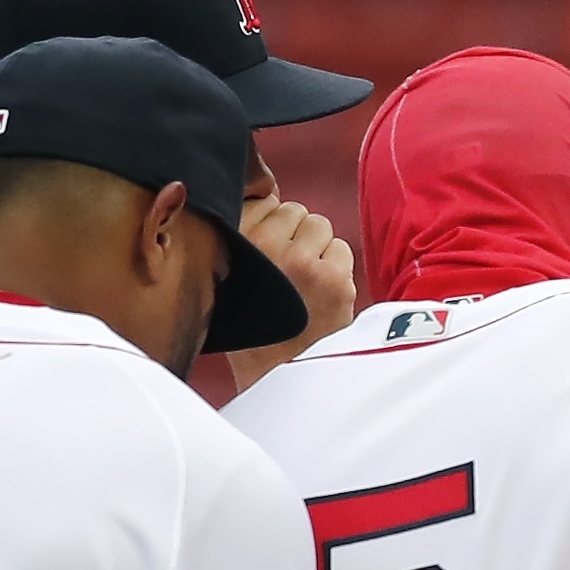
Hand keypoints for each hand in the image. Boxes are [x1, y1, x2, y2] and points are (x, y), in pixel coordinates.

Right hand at [224, 193, 358, 389]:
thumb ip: (243, 235)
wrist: (274, 375)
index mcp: (233, 243)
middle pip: (295, 211)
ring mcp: (302, 262)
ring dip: (318, 249)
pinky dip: (337, 268)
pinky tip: (322, 293)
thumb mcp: (227, 276)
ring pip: (321, 227)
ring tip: (306, 281)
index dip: (271, 222)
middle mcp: (264, 248)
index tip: (269, 248)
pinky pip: (342, 250)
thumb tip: (268, 194)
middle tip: (290, 270)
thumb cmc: (252, 326)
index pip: (264, 200)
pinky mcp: (334, 280)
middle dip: (297, 235)